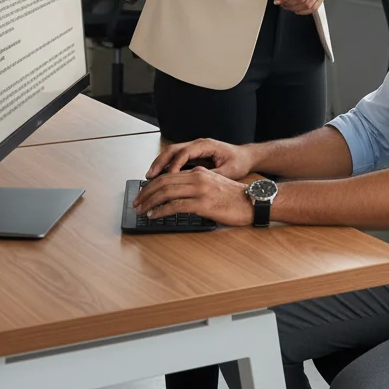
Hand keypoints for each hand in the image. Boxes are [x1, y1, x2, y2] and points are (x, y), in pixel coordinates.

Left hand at [132, 167, 253, 225]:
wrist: (252, 202)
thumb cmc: (234, 198)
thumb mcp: (214, 185)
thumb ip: (197, 187)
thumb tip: (178, 198)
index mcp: (199, 172)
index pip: (169, 175)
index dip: (152, 185)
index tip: (143, 193)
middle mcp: (198, 177)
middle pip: (164, 182)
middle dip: (146, 193)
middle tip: (136, 202)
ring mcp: (200, 190)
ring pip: (167, 192)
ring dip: (150, 202)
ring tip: (141, 210)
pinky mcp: (203, 203)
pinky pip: (176, 206)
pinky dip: (161, 211)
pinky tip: (154, 216)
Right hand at [146, 138, 257, 180]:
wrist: (246, 156)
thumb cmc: (239, 162)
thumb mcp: (229, 171)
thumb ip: (213, 175)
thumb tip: (199, 185)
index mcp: (206, 145)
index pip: (185, 152)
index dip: (174, 164)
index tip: (167, 177)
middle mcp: (197, 144)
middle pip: (173, 149)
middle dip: (160, 162)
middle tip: (150, 176)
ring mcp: (194, 148)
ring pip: (171, 153)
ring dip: (160, 164)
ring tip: (150, 177)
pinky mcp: (193, 155)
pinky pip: (175, 158)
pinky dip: (166, 166)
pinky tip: (159, 176)